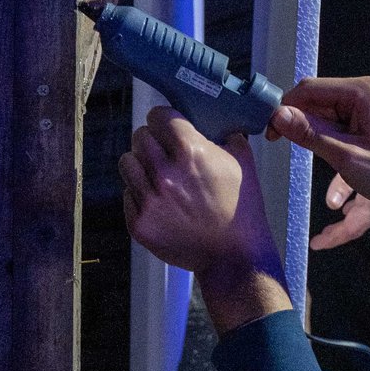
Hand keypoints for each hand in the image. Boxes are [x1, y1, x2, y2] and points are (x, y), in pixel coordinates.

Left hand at [119, 106, 284, 315]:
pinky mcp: (139, 223)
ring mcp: (149, 200)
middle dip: (152, 139)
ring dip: (140, 164)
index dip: (164, 118)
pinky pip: (127, 193)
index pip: (159, 116)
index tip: (168, 125)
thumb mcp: (243, 161)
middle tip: (162, 149)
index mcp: (191, 152)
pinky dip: (140, 193)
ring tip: (155, 173)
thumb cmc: (241, 207)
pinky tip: (159, 199)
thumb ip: (227, 135)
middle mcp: (165, 174)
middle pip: (139, 136)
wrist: (232, 254)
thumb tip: (215, 121)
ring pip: (127, 163)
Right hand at [269, 76, 369, 248]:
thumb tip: (278, 115)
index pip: (311, 89)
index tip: (270, 131)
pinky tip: (332, 183)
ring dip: (320, 138)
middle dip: (303, 124)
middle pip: (322, 101)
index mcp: (364, 91)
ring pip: (332, 116)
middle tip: (281, 145)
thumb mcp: (346, 157)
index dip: (286, 108)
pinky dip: (336, 146)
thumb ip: (310, 134)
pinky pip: (347, 126)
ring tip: (313, 167)